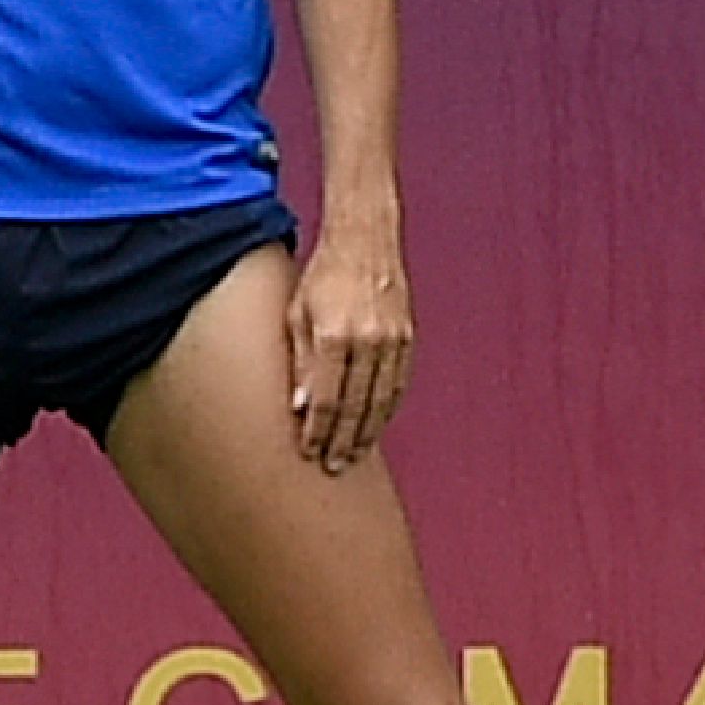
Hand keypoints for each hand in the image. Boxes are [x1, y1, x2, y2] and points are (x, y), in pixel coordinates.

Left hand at [288, 225, 414, 471]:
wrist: (366, 237)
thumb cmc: (323, 273)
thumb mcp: (297, 313)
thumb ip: (299, 360)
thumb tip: (299, 406)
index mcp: (334, 335)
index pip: (325, 399)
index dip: (317, 430)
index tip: (308, 452)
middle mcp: (367, 340)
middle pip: (355, 406)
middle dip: (342, 441)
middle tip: (332, 466)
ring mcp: (393, 339)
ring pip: (381, 400)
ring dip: (366, 432)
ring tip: (353, 455)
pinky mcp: (407, 336)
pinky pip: (398, 383)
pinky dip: (387, 409)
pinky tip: (376, 424)